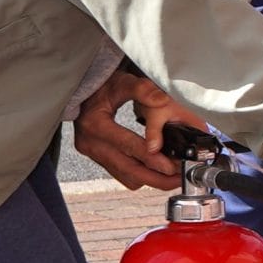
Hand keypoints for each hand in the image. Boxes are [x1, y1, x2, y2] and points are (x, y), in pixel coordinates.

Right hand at [72, 71, 184, 191]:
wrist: (83, 93)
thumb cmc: (102, 87)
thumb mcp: (122, 82)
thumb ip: (142, 89)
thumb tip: (162, 99)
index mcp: (96, 125)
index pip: (128, 146)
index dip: (151, 158)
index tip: (171, 167)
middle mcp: (91, 144)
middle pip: (128, 170)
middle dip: (156, 178)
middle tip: (179, 179)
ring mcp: (94, 154)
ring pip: (125, 176)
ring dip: (150, 180)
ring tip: (174, 177)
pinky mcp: (99, 159)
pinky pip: (121, 174)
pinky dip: (141, 176)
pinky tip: (157, 172)